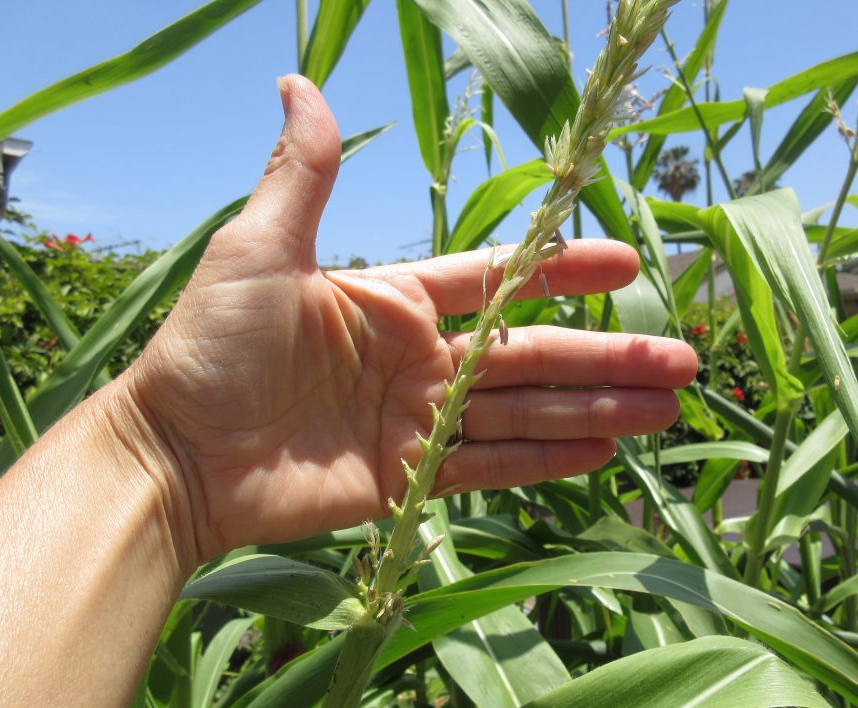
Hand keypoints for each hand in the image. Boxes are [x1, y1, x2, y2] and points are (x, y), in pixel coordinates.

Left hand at [127, 75, 696, 564]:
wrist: (175, 453)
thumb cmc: (212, 348)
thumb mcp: (259, 250)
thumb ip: (302, 174)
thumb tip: (298, 80)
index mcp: (395, 299)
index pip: (500, 280)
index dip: (563, 270)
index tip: (628, 265)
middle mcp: (418, 358)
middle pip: (531, 353)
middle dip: (607, 356)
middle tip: (682, 358)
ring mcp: (417, 420)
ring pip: (524, 412)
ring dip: (594, 409)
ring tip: (664, 409)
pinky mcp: (407, 478)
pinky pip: (489, 465)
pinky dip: (545, 460)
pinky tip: (601, 451)